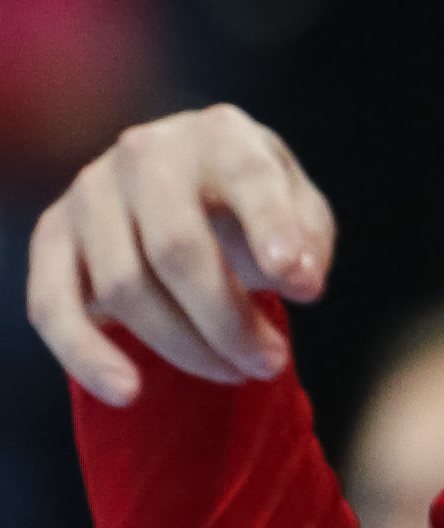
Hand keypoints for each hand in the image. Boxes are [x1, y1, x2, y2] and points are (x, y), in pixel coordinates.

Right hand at [28, 108, 334, 405]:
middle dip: (228, 321)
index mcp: (221, 135)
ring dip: (183, 346)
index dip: (273, 231)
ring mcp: (90, 192)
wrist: (183, 184)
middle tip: (270, 364)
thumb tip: (301, 283)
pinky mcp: (52, 235)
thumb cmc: (251, 202)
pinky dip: (87, 356)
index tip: (302, 290)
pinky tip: (128, 392)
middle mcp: (146, 154)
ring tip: (235, 372)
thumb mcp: (299, 207)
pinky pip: (52, 304)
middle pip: (177, 248)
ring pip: (124, 286)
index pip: (248, 178)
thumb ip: (308, 240)